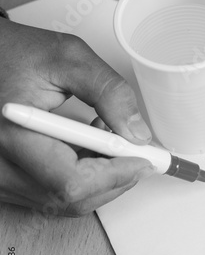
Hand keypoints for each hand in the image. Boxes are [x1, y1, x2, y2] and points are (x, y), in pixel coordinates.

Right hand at [0, 19, 153, 216]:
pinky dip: (80, 178)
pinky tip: (87, 148)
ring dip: (98, 178)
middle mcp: (1, 165)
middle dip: (113, 179)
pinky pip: (51, 194)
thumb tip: (137, 133)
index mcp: (13, 135)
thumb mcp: (69, 58)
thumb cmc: (15, 53)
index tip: (142, 160)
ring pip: (64, 201)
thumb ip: (109, 93)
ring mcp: (1, 177)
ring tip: (105, 139)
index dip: (115, 176)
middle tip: (134, 151)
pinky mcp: (6, 179)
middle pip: (71, 198)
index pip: (71, 181)